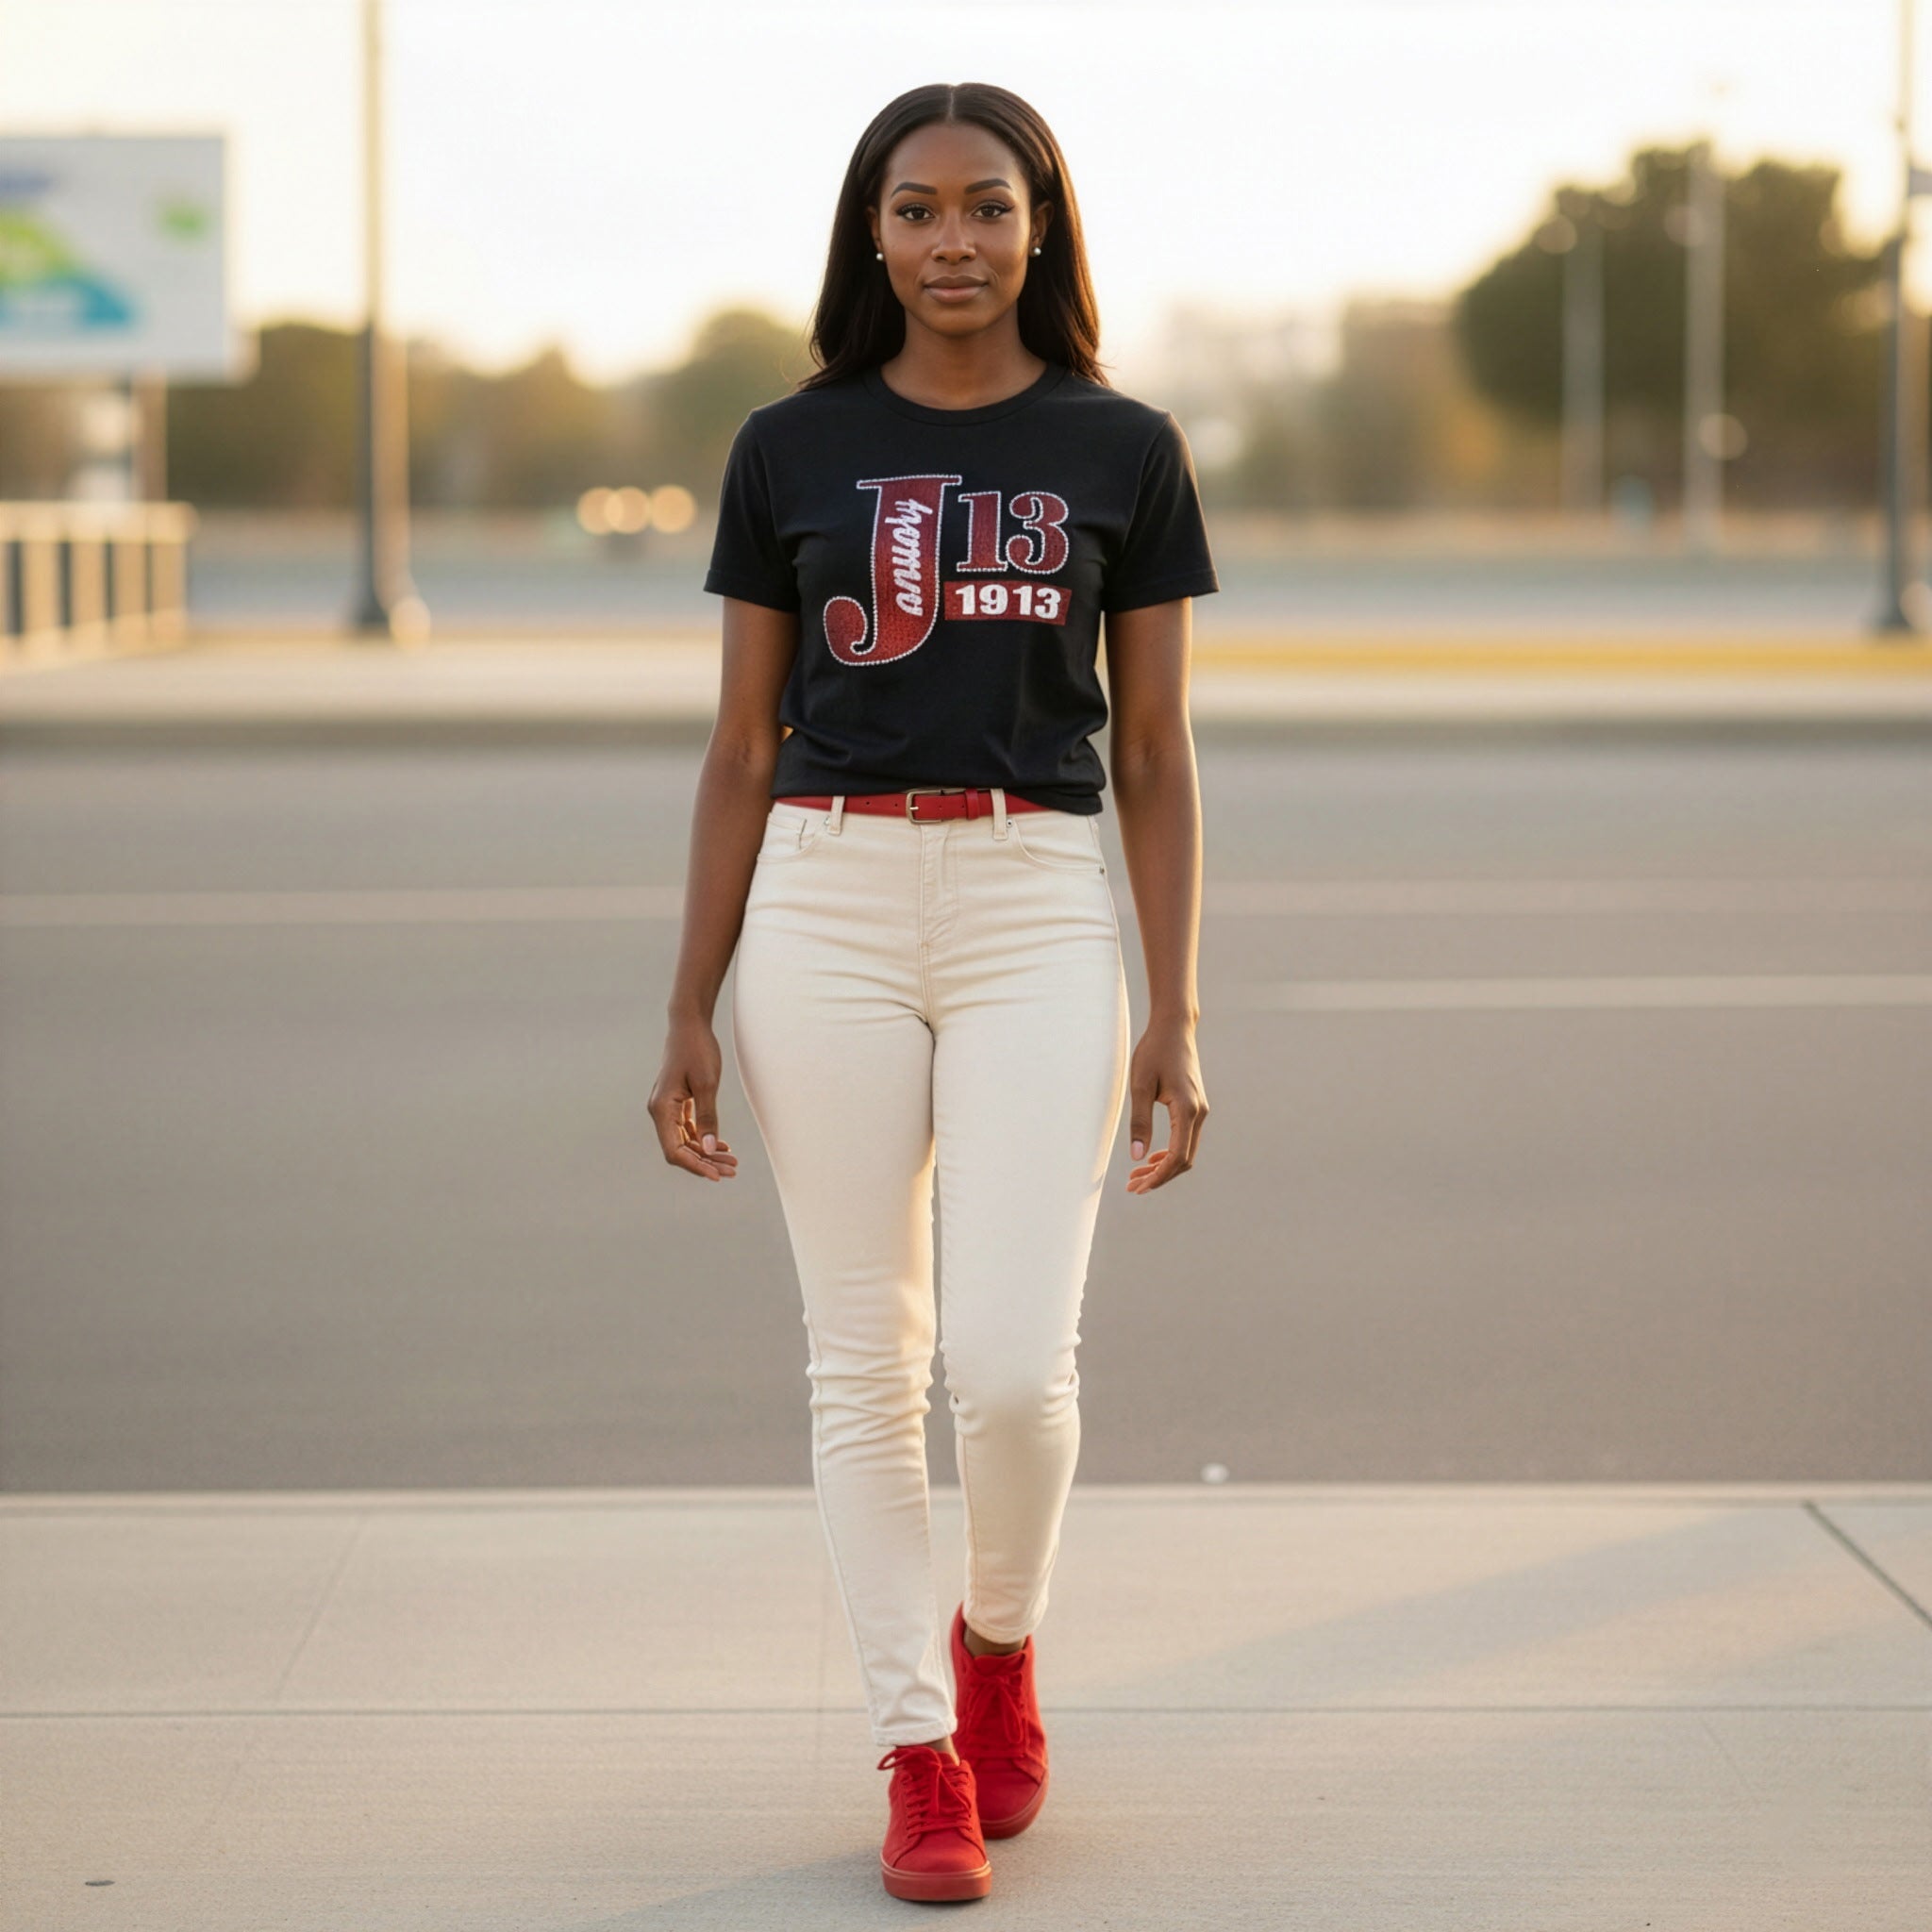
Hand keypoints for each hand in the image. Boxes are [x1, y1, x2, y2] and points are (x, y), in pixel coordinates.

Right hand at [648, 1017, 739, 1181]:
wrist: (690, 1024)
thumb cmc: (697, 1050)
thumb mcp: (706, 1084)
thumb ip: (707, 1117)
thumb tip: (708, 1148)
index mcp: (662, 1109)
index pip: (674, 1150)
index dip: (695, 1166)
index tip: (718, 1175)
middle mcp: (660, 1112)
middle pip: (679, 1150)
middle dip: (705, 1162)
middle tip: (732, 1170)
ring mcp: (667, 1108)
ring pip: (685, 1141)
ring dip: (706, 1153)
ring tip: (732, 1162)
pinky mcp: (677, 1104)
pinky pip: (687, 1130)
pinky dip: (703, 1139)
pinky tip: (722, 1146)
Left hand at [1125, 1016, 1206, 1192]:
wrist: (1174, 1028)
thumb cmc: (1154, 1052)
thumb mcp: (1140, 1086)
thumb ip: (1140, 1122)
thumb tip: (1136, 1157)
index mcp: (1187, 1110)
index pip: (1177, 1157)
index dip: (1158, 1176)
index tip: (1139, 1187)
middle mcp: (1199, 1113)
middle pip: (1184, 1160)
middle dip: (1159, 1177)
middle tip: (1133, 1187)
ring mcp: (1199, 1110)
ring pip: (1186, 1151)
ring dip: (1163, 1167)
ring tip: (1138, 1177)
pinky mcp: (1195, 1106)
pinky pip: (1186, 1139)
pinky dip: (1170, 1153)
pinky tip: (1151, 1157)